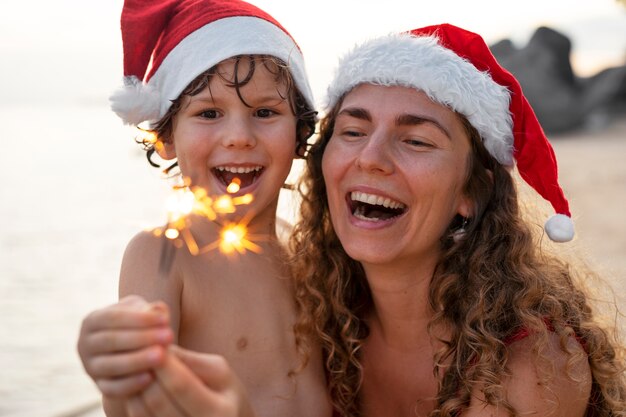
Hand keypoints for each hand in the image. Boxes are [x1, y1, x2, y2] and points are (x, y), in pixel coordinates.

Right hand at [77, 295, 173, 396]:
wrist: (130, 349)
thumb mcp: (141, 312)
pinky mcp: (98, 386)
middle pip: (111, 340)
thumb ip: (151, 310)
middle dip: (142, 338)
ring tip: (162, 355)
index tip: (165, 320)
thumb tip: (159, 310)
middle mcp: (84, 344)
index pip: (113, 317)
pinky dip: (130, 384)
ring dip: (137, 360)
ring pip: (110, 365)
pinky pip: (111, 388)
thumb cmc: (137, 324)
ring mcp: (89, 367)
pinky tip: (150, 378)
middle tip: (169, 336)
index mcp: (92, 321)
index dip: (140, 318)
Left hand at [126, 345, 255, 416]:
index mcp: (219, 413)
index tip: (154, 342)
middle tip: (139, 350)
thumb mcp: (217, 371)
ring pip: (141, 412)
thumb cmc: (224, 392)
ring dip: (135, 384)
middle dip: (146, 372)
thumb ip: (189, 361)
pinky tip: (137, 382)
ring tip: (137, 364)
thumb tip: (158, 347)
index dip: (163, 363)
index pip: (181, 385)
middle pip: (157, 400)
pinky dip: (133, 398)